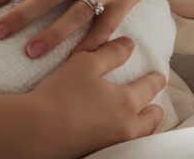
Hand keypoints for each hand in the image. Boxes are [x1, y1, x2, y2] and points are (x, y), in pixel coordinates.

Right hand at [20, 36, 166, 156]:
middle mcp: (126, 127)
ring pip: (140, 135)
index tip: (158, 75)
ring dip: (141, 124)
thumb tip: (129, 45)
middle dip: (154, 108)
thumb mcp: (85, 64)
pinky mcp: (98, 154)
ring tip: (134, 116)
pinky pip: (121, 144)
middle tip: (150, 101)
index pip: (151, 88)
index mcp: (127, 102)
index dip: (156, 79)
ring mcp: (113, 144)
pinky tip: (110, 129)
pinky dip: (122, 136)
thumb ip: (110, 53)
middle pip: (153, 119)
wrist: (35, 130)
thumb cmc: (60, 94)